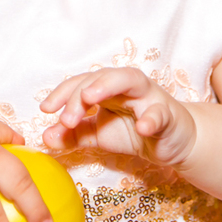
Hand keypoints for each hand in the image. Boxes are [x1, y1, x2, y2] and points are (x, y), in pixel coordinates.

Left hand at [39, 68, 197, 168]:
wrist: (175, 143)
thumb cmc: (136, 131)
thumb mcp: (99, 134)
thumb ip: (74, 135)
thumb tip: (45, 137)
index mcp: (108, 88)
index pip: (80, 83)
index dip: (62, 94)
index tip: (46, 109)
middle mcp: (127, 85)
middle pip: (99, 77)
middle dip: (79, 95)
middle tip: (66, 120)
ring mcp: (149, 97)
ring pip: (129, 80)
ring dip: (107, 86)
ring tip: (89, 98)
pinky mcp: (168, 114)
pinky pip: (159, 113)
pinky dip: (150, 118)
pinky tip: (141, 127)